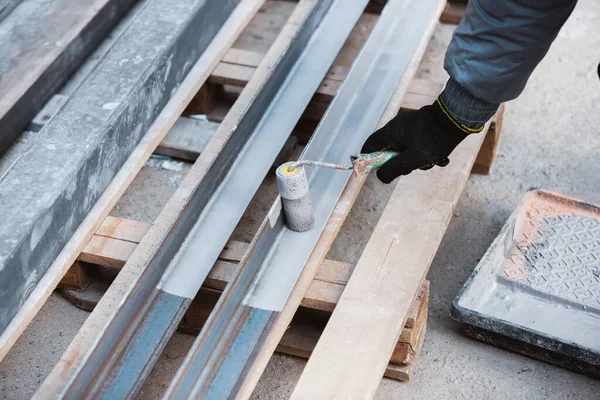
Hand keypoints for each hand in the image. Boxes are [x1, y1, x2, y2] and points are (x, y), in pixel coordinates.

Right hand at [361, 98, 479, 182]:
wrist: (457, 119)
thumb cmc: (433, 140)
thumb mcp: (412, 159)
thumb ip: (394, 169)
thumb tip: (380, 177)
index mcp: (390, 132)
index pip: (370, 146)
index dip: (369, 160)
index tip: (377, 171)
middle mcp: (396, 126)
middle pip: (389, 150)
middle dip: (400, 163)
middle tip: (413, 168)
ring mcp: (409, 125)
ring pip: (406, 148)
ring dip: (417, 159)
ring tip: (433, 161)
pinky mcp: (422, 125)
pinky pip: (417, 143)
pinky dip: (425, 152)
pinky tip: (439, 156)